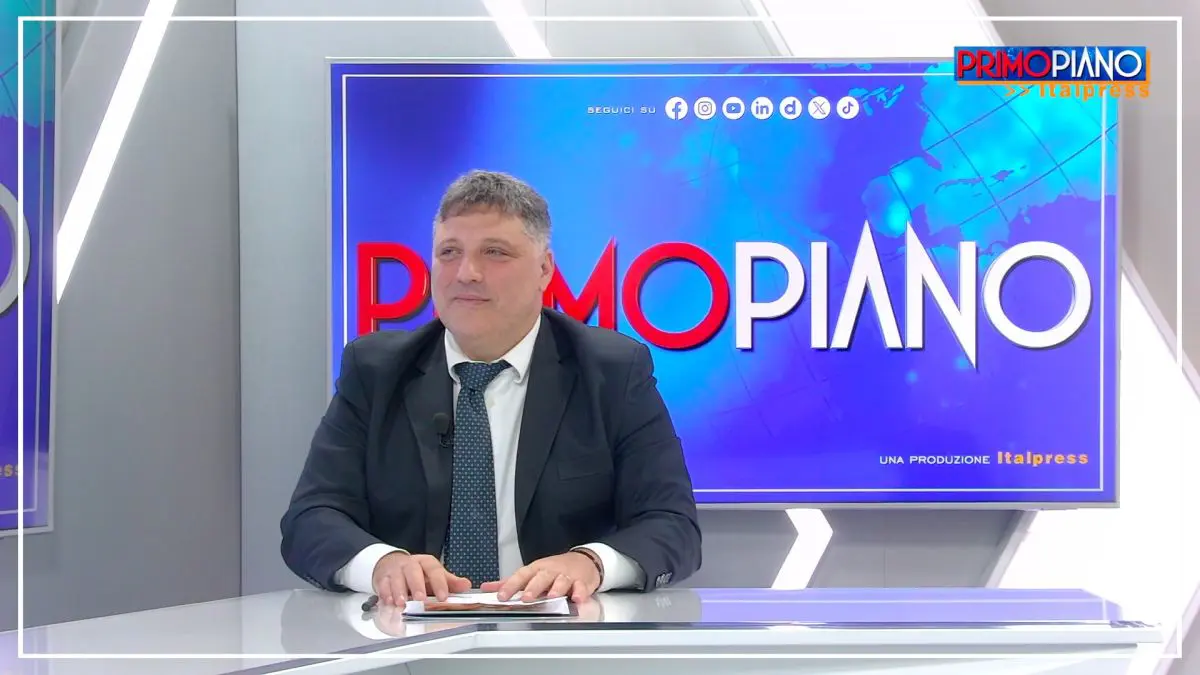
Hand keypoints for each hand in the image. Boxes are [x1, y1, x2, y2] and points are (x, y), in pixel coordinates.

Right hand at [372, 551, 470, 604]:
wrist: (391, 564)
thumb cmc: (416, 573)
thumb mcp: (433, 575)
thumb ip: (449, 582)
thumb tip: (466, 585)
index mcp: (426, 563)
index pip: (434, 570)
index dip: (439, 583)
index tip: (443, 596)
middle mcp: (410, 564)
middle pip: (414, 571)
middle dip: (417, 585)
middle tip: (420, 598)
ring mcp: (395, 570)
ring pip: (397, 577)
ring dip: (398, 590)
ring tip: (401, 602)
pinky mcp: (382, 577)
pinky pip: (382, 584)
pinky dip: (385, 593)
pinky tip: (388, 601)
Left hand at [480, 551, 601, 603]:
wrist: (583, 561)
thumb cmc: (554, 570)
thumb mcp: (531, 573)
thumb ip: (510, 582)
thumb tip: (487, 587)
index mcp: (536, 569)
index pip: (521, 576)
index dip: (511, 585)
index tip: (502, 596)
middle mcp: (550, 571)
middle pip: (541, 577)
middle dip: (534, 588)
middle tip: (527, 598)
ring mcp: (566, 576)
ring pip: (561, 581)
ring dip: (556, 589)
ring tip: (552, 597)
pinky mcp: (582, 582)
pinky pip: (581, 587)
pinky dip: (580, 593)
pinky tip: (577, 599)